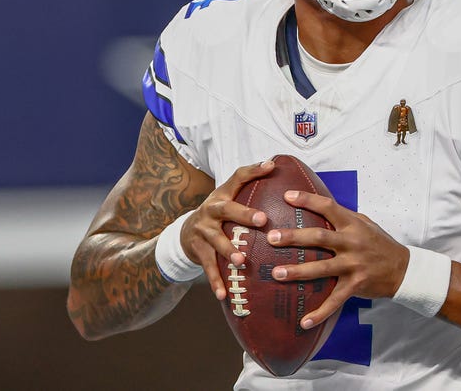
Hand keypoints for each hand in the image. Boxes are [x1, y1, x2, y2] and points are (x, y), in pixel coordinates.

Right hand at [180, 160, 274, 300]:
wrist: (185, 233)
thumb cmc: (219, 214)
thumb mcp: (229, 196)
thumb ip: (249, 184)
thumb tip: (275, 164)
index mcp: (223, 195)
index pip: (238, 177)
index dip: (254, 170)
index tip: (271, 166)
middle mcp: (211, 211)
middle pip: (226, 210)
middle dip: (244, 214)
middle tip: (262, 220)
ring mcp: (203, 232)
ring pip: (216, 241)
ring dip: (228, 251)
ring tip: (241, 261)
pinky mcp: (198, 251)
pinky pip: (208, 267)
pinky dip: (216, 282)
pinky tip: (224, 295)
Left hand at [266, 189, 407, 329]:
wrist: (403, 269)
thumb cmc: (380, 243)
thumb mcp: (366, 223)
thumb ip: (344, 218)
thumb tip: (319, 208)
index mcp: (352, 224)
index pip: (328, 207)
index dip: (307, 200)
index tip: (286, 196)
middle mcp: (351, 243)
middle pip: (319, 238)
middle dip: (294, 237)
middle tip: (272, 237)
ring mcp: (353, 265)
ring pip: (321, 268)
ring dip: (298, 271)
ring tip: (277, 274)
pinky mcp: (355, 285)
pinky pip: (335, 301)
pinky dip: (320, 313)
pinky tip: (304, 322)